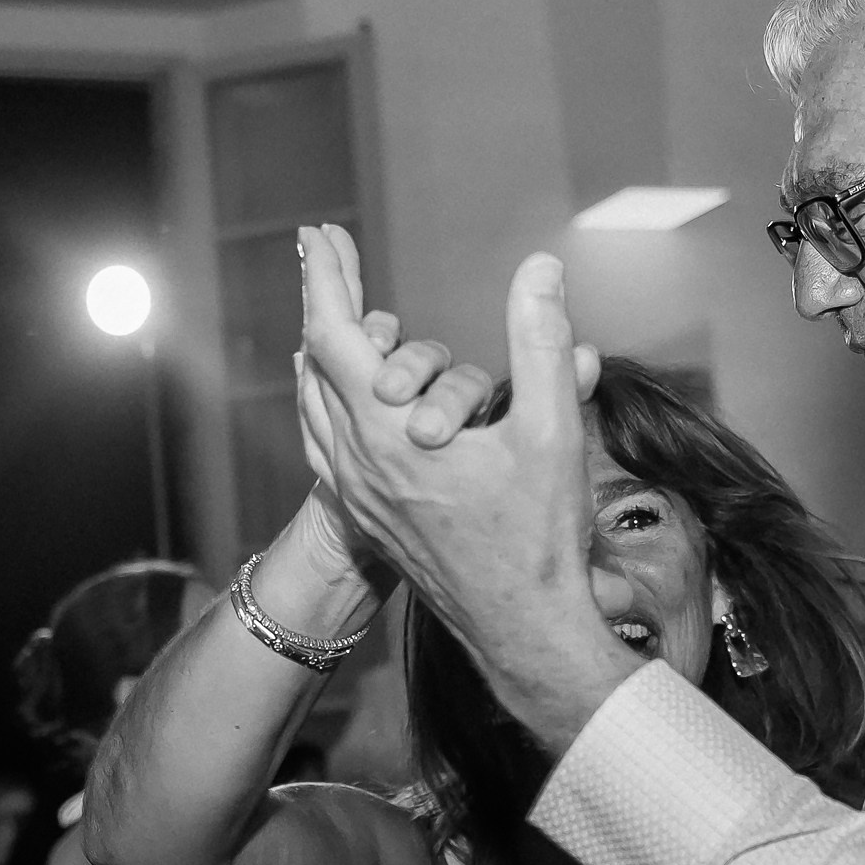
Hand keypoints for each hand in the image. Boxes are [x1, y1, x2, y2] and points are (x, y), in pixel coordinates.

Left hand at [295, 228, 635, 744]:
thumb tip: (540, 270)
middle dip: (322, 304)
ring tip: (328, 319)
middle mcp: (359, 466)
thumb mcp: (552, 432)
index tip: (318, 234)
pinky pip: (324, 450)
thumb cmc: (541, 537)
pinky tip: (336, 402)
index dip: (324, 279)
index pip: (332, 338)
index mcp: (390, 439)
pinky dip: (323, 407)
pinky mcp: (372, 522)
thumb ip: (541, 343)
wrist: (524, 630)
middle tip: (328, 257)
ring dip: (319, 357)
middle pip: (315, 367)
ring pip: (312, 411)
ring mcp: (360, 498)